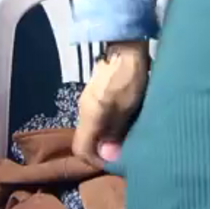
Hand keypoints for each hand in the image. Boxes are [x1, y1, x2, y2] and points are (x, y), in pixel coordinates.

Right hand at [73, 41, 148, 165]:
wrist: (127, 46)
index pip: (80, 148)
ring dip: (105, 137)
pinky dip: (107, 125)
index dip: (95, 160)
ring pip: (92, 128)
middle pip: (85, 139)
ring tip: (124, 139)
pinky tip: (122, 122)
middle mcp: (83, 109)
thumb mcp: (126, 108)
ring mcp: (88, 99)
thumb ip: (115, 132)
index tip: (113, 162)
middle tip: (121, 152)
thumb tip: (107, 157)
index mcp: (88, 115)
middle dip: (101, 150)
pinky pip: (97, 117)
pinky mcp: (96, 92)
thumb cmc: (129, 77)